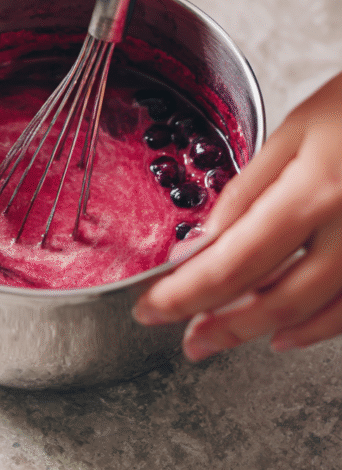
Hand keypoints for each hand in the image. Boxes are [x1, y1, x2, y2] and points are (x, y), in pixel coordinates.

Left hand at [133, 73, 341, 360]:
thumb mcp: (295, 130)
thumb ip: (250, 190)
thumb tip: (203, 241)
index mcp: (314, 191)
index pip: (233, 261)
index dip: (186, 293)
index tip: (151, 307)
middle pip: (273, 298)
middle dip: (219, 324)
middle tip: (184, 339)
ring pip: (314, 311)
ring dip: (261, 331)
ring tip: (218, 338)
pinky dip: (318, 328)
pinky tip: (284, 335)